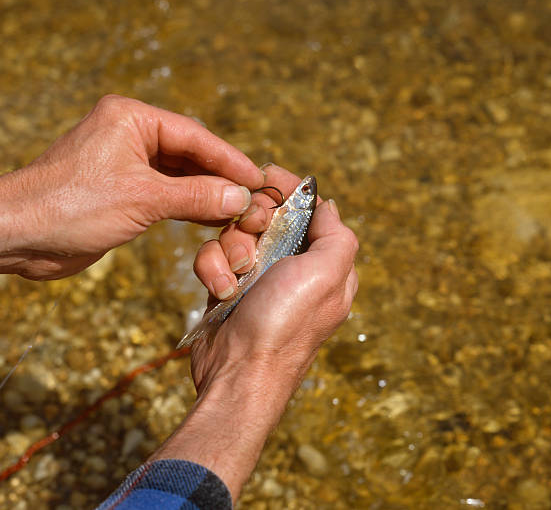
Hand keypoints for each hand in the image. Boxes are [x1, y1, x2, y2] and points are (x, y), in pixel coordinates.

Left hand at [0, 95, 263, 279]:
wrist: (18, 235)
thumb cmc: (69, 206)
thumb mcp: (142, 199)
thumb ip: (195, 196)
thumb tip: (239, 197)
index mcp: (131, 118)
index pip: (195, 136)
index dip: (230, 159)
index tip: (258, 178)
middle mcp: (130, 134)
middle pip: (190, 153)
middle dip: (221, 177)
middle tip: (253, 197)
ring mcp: (125, 162)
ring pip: (179, 174)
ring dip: (207, 192)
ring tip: (239, 209)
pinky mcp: (121, 189)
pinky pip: (165, 192)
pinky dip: (188, 204)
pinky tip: (212, 216)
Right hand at [152, 165, 357, 499]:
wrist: (239, 372)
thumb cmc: (287, 325)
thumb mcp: (327, 275)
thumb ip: (337, 235)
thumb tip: (327, 205)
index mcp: (324, 262)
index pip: (309, 209)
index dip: (288, 189)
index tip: (266, 177)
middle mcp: (293, 267)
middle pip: (268, 215)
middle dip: (255, 220)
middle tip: (254, 232)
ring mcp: (258, 276)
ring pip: (236, 232)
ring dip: (231, 247)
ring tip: (238, 274)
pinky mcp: (228, 285)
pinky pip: (214, 256)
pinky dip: (213, 267)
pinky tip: (221, 289)